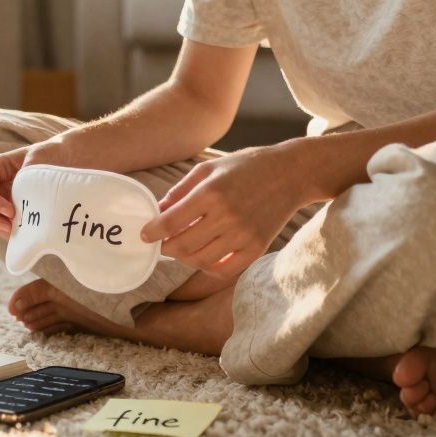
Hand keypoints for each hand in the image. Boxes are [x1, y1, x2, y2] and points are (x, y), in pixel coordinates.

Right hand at [0, 139, 69, 237]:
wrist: (66, 158)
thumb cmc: (50, 153)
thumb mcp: (39, 156)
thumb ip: (29, 170)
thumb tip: (24, 190)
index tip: (12, 212)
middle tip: (10, 229)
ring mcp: (1, 198)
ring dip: (1, 228)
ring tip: (21, 233)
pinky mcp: (11, 210)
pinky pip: (4, 224)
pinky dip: (12, 231)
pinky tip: (26, 233)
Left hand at [140, 141, 317, 278]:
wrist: (290, 173)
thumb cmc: (246, 166)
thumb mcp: (208, 168)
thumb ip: (181, 190)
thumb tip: (158, 211)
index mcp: (210, 193)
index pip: (171, 222)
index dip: (152, 232)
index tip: (144, 235)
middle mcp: (226, 216)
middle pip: (182, 246)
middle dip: (165, 247)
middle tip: (162, 242)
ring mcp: (243, 235)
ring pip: (200, 261)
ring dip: (184, 258)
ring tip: (182, 248)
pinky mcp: (256, 248)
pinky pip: (224, 270)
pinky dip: (208, 268)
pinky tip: (204, 257)